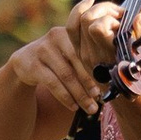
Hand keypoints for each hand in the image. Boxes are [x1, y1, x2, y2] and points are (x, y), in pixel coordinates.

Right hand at [12, 1, 125, 123]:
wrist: (24, 62)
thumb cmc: (57, 60)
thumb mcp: (69, 52)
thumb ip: (87, 56)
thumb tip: (116, 75)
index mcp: (70, 31)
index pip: (87, 51)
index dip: (98, 69)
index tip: (109, 85)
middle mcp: (55, 36)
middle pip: (78, 64)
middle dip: (91, 84)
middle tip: (101, 100)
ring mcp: (41, 49)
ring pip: (66, 75)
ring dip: (80, 95)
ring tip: (90, 108)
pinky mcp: (30, 63)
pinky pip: (52, 83)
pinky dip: (65, 97)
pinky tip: (73, 106)